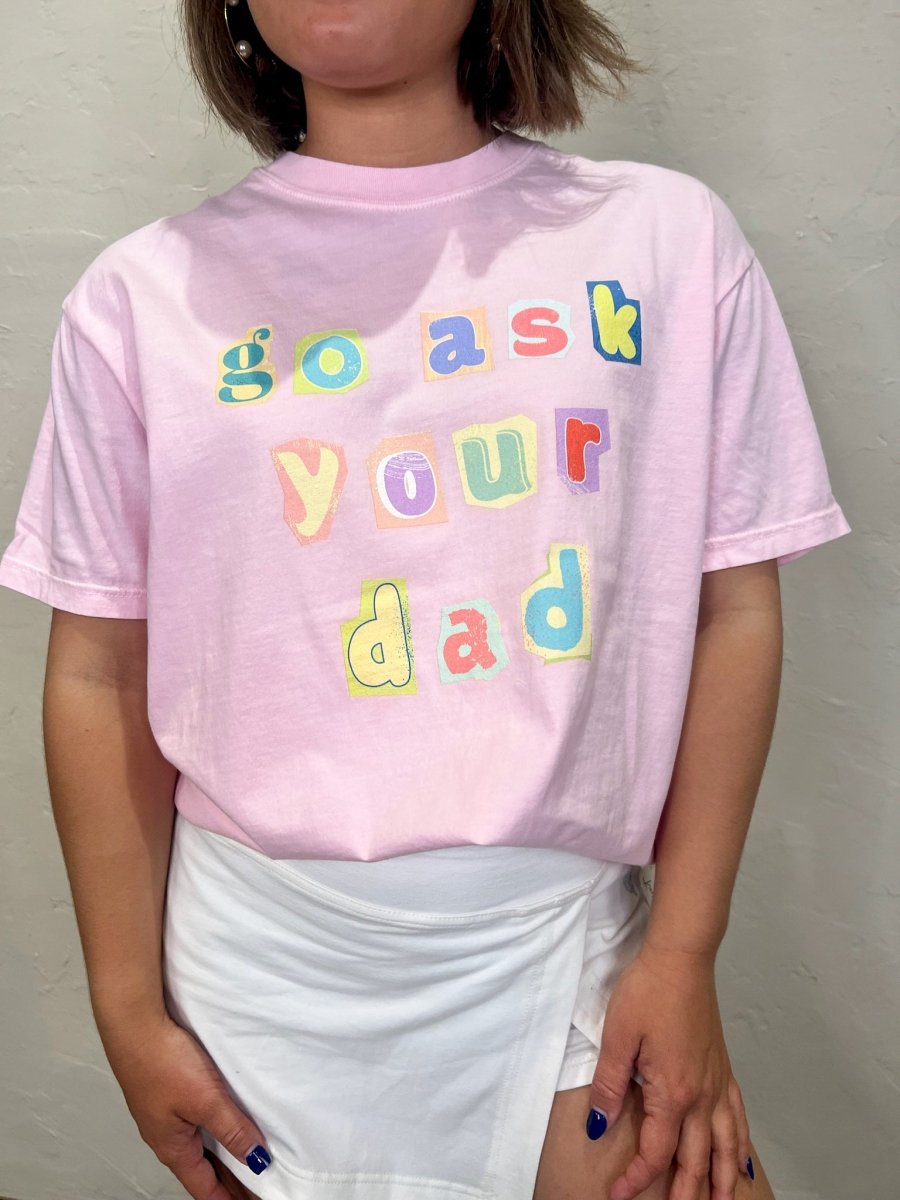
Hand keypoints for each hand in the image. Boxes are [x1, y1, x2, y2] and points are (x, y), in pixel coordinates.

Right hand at [97, 1007, 271, 1199]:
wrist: (133, 1023)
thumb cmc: (160, 1061)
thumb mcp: (206, 1100)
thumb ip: (232, 1130)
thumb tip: (255, 1160)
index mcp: (173, 1148)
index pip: (206, 1188)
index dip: (231, 1198)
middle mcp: (166, 1136)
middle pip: (202, 1169)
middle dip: (229, 1179)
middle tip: (257, 1182)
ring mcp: (164, 1113)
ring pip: (199, 1143)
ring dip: (222, 1153)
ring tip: (247, 1156)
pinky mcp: (166, 1090)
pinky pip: (194, 1120)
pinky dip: (213, 1128)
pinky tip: (225, 1119)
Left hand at [587, 945, 752, 1199]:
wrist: (682, 958)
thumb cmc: (650, 989)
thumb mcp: (618, 1036)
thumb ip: (611, 1085)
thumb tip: (599, 1124)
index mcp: (673, 1092)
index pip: (656, 1153)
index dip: (637, 1180)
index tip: (619, 1195)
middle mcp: (701, 1095)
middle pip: (695, 1161)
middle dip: (685, 1195)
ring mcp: (716, 1082)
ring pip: (726, 1147)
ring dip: (721, 1180)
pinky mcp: (722, 1068)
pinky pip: (738, 1117)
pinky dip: (740, 1144)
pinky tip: (741, 1158)